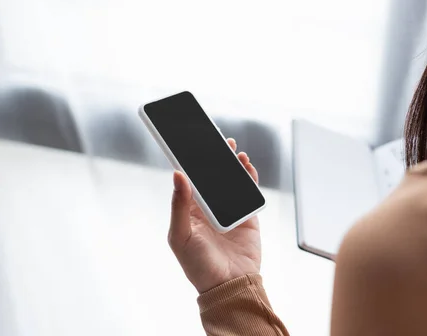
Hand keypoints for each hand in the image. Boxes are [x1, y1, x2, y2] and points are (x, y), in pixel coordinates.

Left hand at [168, 138, 261, 293]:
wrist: (228, 287)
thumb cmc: (198, 266)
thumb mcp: (181, 235)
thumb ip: (179, 205)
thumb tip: (177, 175)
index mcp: (190, 211)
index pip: (190, 180)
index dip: (190, 161)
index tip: (191, 143)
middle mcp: (209, 208)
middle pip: (212, 176)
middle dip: (215, 157)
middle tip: (218, 139)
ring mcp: (229, 210)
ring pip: (231, 180)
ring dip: (232, 164)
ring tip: (233, 149)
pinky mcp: (247, 216)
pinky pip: (248, 192)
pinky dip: (249, 178)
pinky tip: (247, 166)